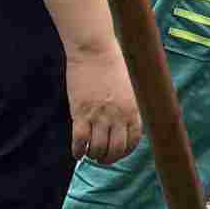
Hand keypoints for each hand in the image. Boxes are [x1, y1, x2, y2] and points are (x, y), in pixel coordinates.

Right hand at [63, 37, 143, 164]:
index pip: (132, 142)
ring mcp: (98, 116)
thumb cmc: (112, 63)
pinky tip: (77, 152)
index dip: (124, 152)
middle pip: (115, 150)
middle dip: (108, 159)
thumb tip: (126, 120)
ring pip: (97, 149)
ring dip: (93, 155)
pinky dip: (78, 151)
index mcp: (132, 109)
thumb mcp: (128, 86)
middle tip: (101, 157)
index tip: (117, 152)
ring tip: (89, 153)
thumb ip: (129, 104)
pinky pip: (79, 142)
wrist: (94, 49)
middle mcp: (117, 116)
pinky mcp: (80, 113)